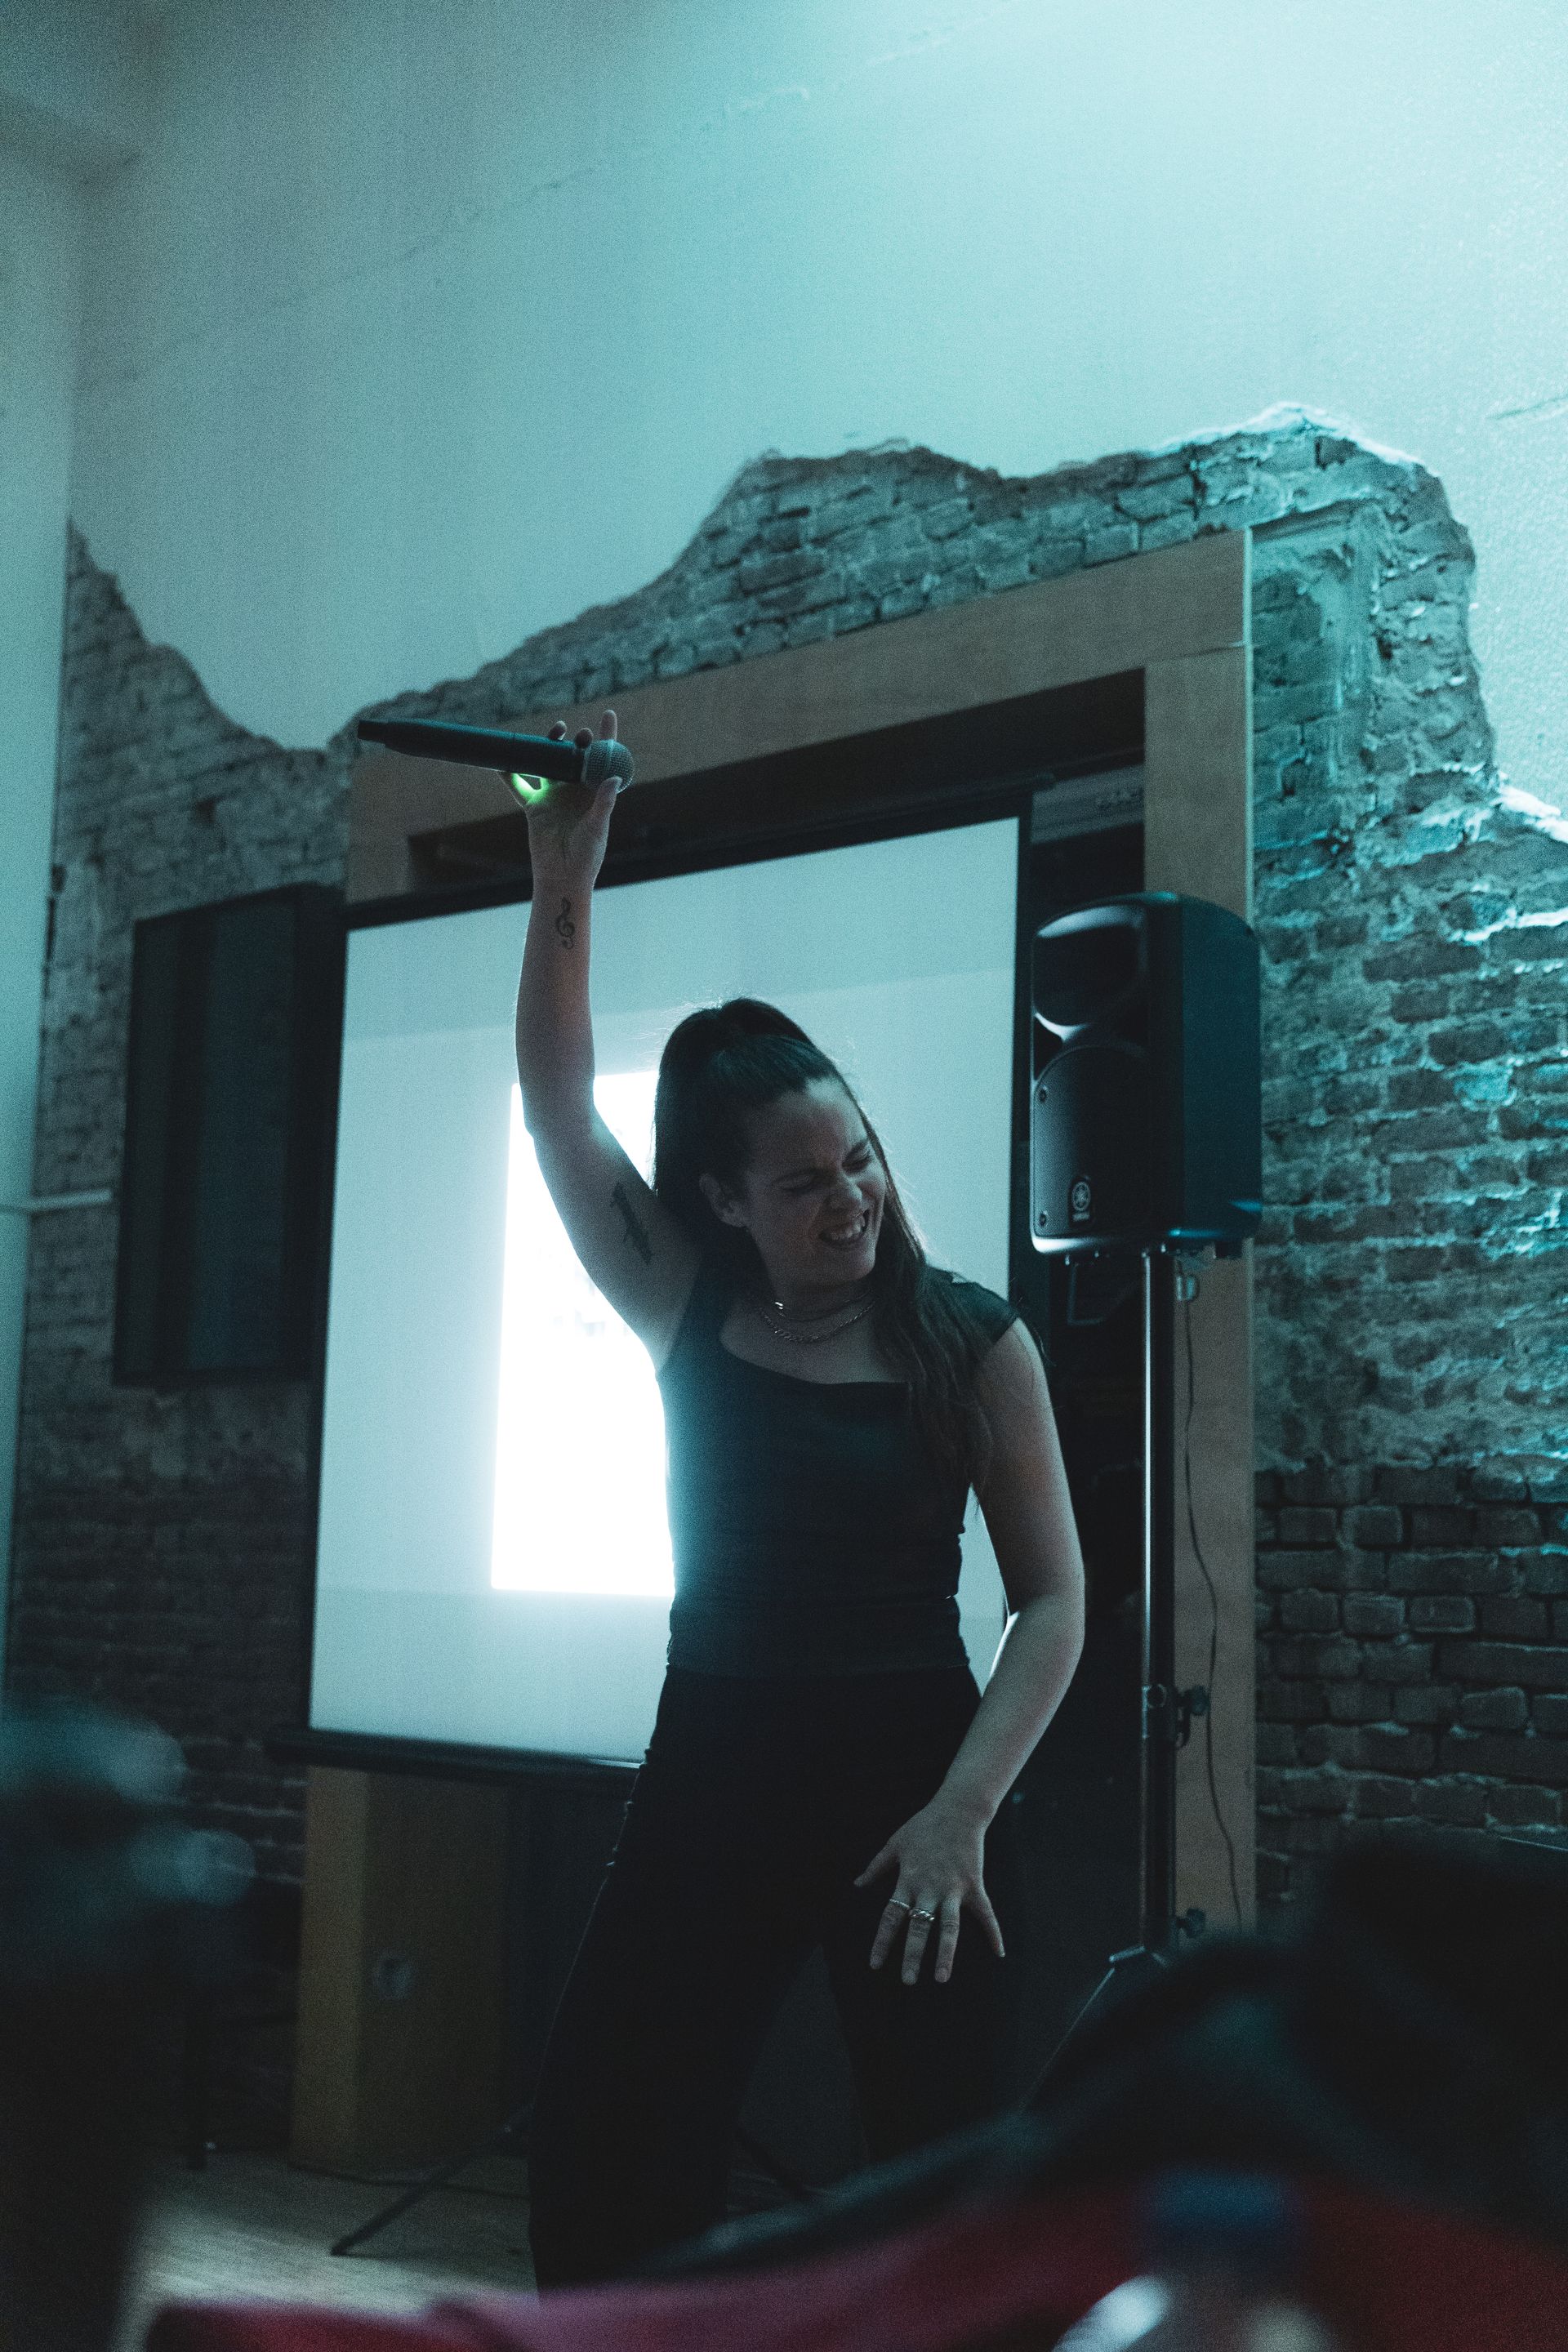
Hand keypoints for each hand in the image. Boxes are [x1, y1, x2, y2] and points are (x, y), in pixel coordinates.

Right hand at [503, 707, 621, 888]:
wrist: (563, 877)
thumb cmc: (587, 856)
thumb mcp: (597, 828)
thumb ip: (604, 803)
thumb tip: (613, 777)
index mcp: (595, 793)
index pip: (603, 760)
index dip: (607, 737)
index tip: (608, 714)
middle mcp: (575, 790)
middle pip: (575, 757)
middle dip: (579, 741)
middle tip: (580, 734)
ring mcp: (554, 795)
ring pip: (549, 763)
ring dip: (550, 746)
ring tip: (556, 731)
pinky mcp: (535, 805)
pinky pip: (519, 785)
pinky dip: (509, 773)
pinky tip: (500, 759)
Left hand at [854, 1797, 1003, 1986]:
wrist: (957, 1810)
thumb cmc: (923, 1826)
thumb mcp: (895, 1844)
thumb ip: (876, 1867)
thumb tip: (857, 1884)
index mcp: (908, 1881)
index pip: (892, 1917)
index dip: (883, 1942)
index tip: (875, 1965)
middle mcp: (929, 1889)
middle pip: (919, 1927)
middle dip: (913, 1955)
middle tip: (907, 1981)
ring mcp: (954, 1889)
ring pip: (949, 1927)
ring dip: (945, 1954)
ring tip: (941, 1979)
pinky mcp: (974, 1886)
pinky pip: (985, 1913)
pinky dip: (993, 1932)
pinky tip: (999, 1953)